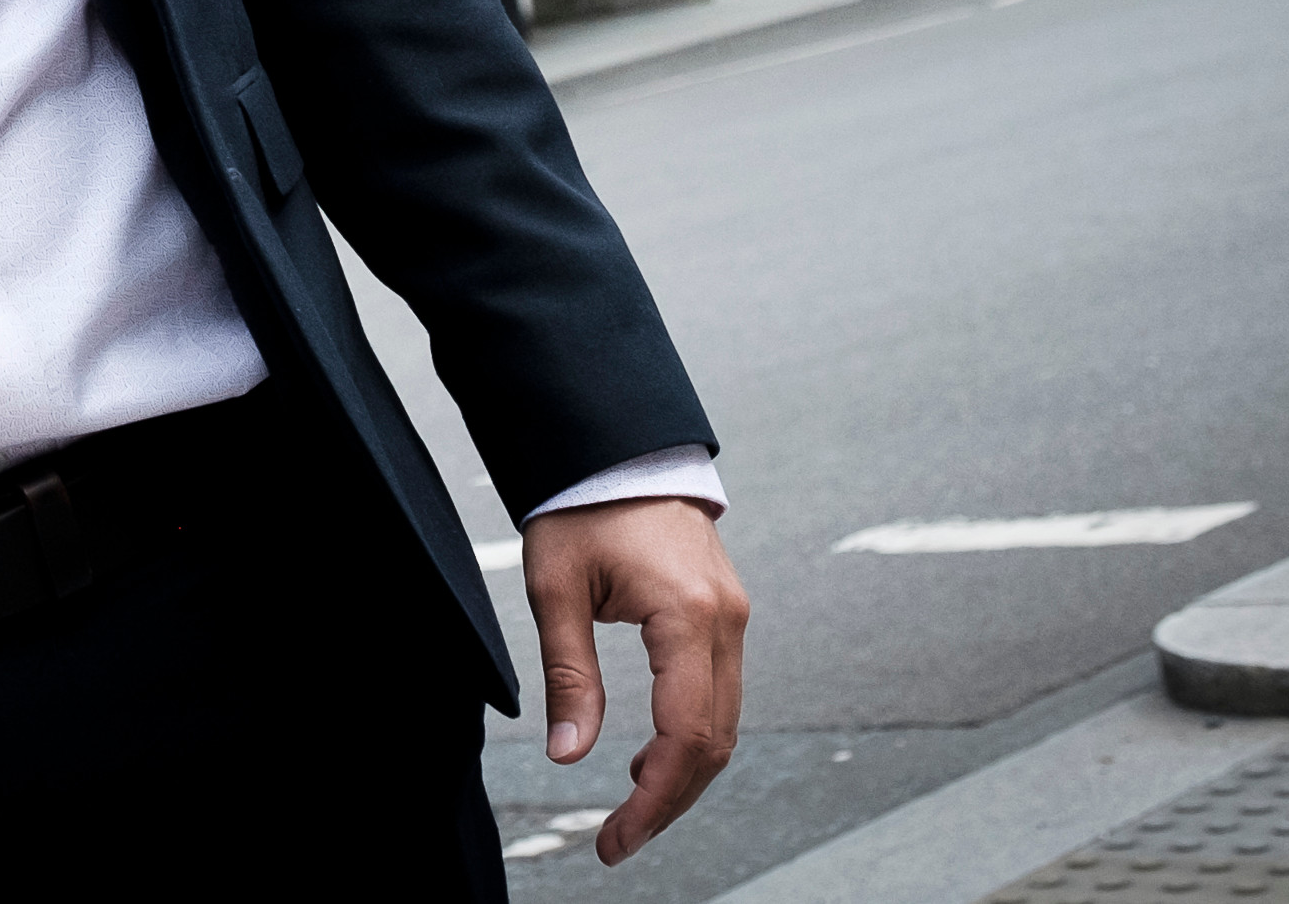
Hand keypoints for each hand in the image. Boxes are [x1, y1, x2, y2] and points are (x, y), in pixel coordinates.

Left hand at [525, 497, 747, 865]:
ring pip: (724, 724)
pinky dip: (691, 738)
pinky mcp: (725, 616)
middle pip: (715, 741)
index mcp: (688, 615)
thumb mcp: (555, 588)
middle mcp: (726, 622)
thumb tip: (568, 755)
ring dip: (683, 775)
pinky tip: (648, 761)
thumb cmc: (580, 508)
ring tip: (629, 810)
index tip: (615, 837)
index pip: (686, 735)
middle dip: (670, 801)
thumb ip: (567, 674)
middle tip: (618, 840)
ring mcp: (733, 619)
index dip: (653, 798)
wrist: (616, 449)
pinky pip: (719, 696)